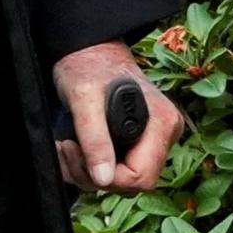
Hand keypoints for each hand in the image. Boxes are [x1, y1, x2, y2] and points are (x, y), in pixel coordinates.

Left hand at [51, 41, 184, 194]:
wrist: (90, 50)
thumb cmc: (88, 66)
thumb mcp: (85, 100)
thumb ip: (95, 140)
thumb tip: (104, 179)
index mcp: (163, 124)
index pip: (141, 177)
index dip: (108, 177)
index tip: (78, 153)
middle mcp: (165, 134)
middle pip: (132, 183)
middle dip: (93, 175)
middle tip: (67, 149)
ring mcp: (154, 139)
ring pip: (122, 180)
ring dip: (86, 171)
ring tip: (66, 146)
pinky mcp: (139, 141)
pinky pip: (117, 169)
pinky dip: (90, 165)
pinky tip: (75, 147)